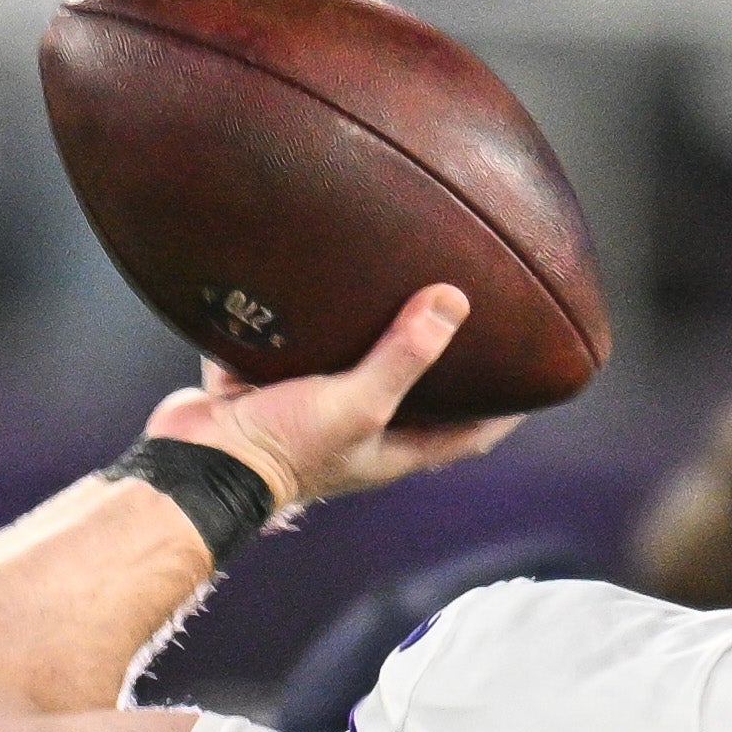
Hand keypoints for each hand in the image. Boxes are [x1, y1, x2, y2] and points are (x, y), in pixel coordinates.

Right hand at [146, 285, 522, 510]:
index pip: (468, 435)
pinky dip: (306, 314)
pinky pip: (294, 341)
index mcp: (389, 450)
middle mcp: (356, 430)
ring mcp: (310, 407)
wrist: (195, 460)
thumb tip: (454, 302)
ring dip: (374, 332)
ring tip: (397, 280)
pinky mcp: (266, 383)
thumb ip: (404, 356)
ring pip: (354, 363)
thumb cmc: (281, 450)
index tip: (536, 376)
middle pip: (415, 396)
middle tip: (470, 315)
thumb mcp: (357, 404)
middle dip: (442, 363)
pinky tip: (314, 271)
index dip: (503, 412)